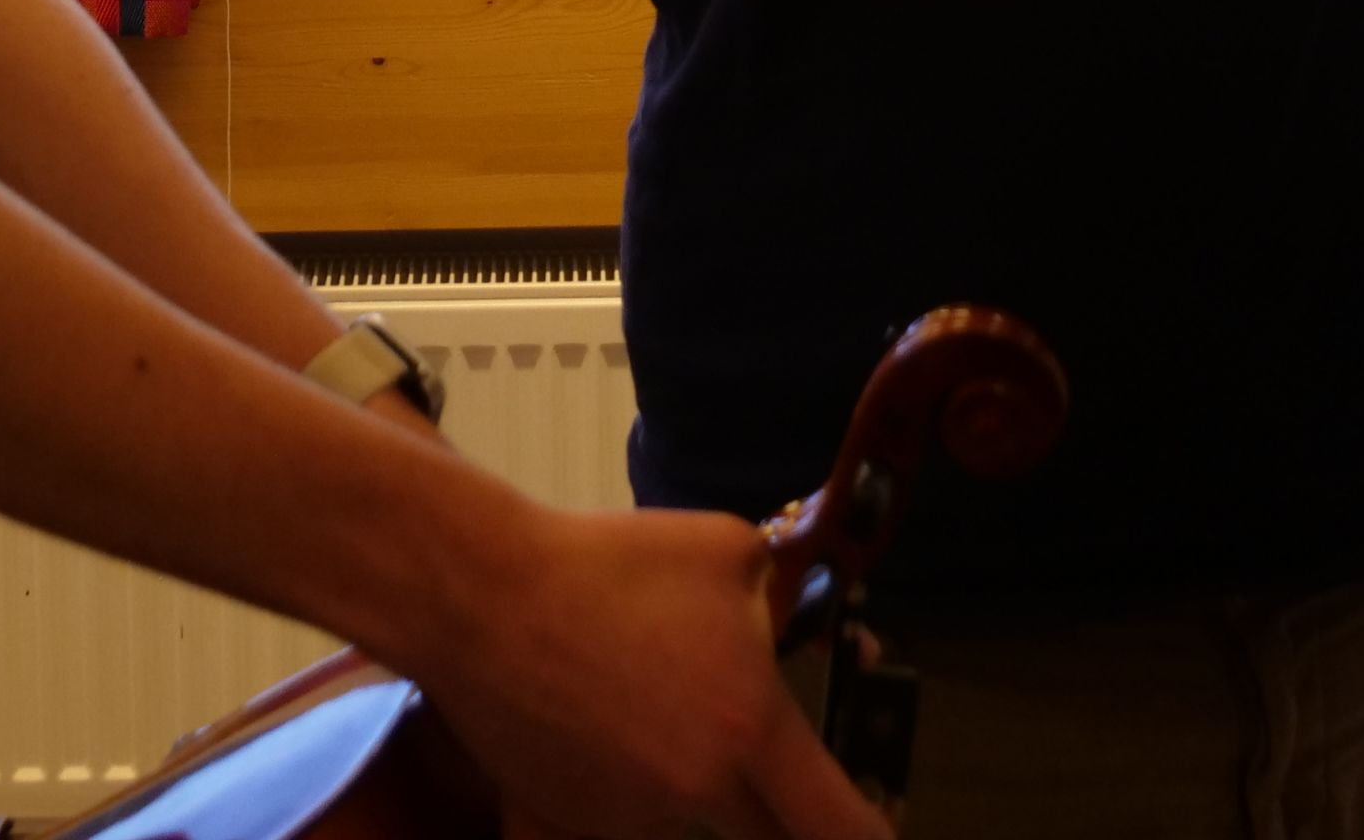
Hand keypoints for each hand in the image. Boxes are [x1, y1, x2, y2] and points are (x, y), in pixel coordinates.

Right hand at [419, 500, 887, 839]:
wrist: (481, 593)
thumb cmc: (609, 565)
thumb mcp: (727, 551)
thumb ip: (786, 596)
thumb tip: (815, 619)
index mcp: (749, 734)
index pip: (842, 828)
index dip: (874, 835)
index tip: (882, 827)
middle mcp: (696, 795)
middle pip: (772, 839)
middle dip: (787, 813)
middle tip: (772, 765)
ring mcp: (627, 820)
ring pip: (692, 828)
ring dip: (698, 794)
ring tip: (660, 714)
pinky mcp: (562, 825)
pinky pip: (613, 826)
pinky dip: (620, 797)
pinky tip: (603, 743)